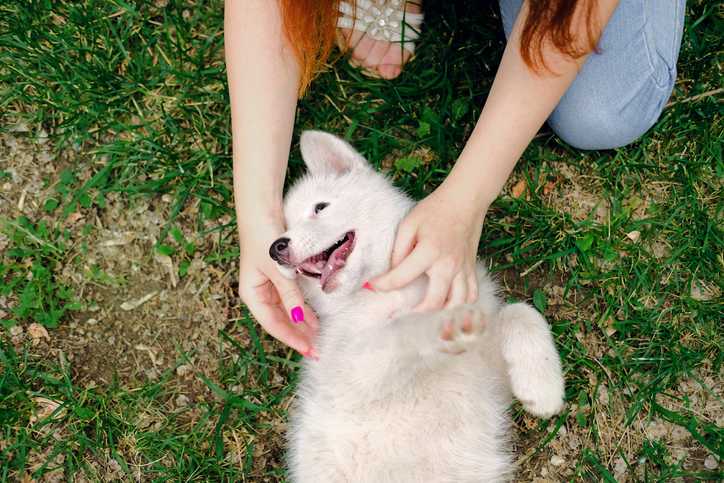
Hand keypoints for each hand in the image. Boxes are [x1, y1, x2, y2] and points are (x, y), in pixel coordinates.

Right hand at [237, 216, 318, 355]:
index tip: (308, 349)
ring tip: (319, 337)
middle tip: (318, 349)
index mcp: (252, 295)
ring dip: (302, 325)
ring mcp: (269, 286)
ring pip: (287, 313)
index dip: (291, 339)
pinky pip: (291, 300)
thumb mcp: (278, 269)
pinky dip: (302, 310)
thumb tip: (298, 319)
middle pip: (280, 322)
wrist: (262, 211)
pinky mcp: (279, 277)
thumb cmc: (264, 238)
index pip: (273, 325)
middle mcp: (259, 293)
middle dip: (298, 336)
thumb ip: (290, 294)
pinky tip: (314, 319)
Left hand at [368, 184, 486, 310]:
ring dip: (441, 315)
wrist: (465, 200)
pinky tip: (448, 307)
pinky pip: (472, 294)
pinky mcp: (472, 269)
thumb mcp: (409, 225)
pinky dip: (462, 305)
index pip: (401, 278)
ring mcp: (463, 269)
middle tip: (399, 317)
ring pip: (457, 304)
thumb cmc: (435, 210)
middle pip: (433, 302)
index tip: (372, 285)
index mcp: (429, 251)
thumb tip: (393, 272)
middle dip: (414, 314)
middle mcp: (448, 264)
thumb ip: (398, 251)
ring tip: (425, 317)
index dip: (383, 284)